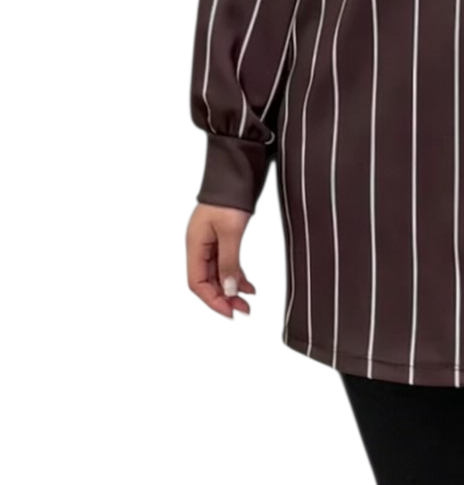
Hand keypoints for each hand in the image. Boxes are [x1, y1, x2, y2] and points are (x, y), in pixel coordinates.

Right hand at [186, 203, 255, 317]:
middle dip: (224, 297)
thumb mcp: (231, 232)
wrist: (237, 173)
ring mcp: (210, 242)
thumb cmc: (229, 197)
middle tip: (243, 309)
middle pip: (207, 281)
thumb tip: (229, 290)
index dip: (212, 300)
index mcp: (194, 245)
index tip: (229, 312)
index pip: (197, 283)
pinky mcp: (221, 238)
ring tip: (248, 301)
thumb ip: (229, 262)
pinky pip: (226, 263)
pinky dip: (236, 275)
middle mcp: (199, 246)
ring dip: (231, 288)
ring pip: (218, 274)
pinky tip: (248, 285)